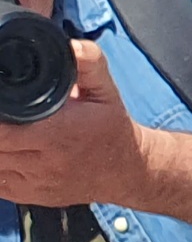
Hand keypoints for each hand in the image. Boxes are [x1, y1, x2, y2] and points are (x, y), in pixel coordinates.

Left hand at [0, 41, 150, 207]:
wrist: (129, 170)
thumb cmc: (112, 128)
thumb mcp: (106, 91)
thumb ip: (88, 64)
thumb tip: (71, 46)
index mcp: (60, 133)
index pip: (2, 130)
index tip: (2, 104)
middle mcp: (47, 162)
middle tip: (4, 115)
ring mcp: (38, 183)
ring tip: (9, 131)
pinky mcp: (33, 196)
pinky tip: (9, 151)